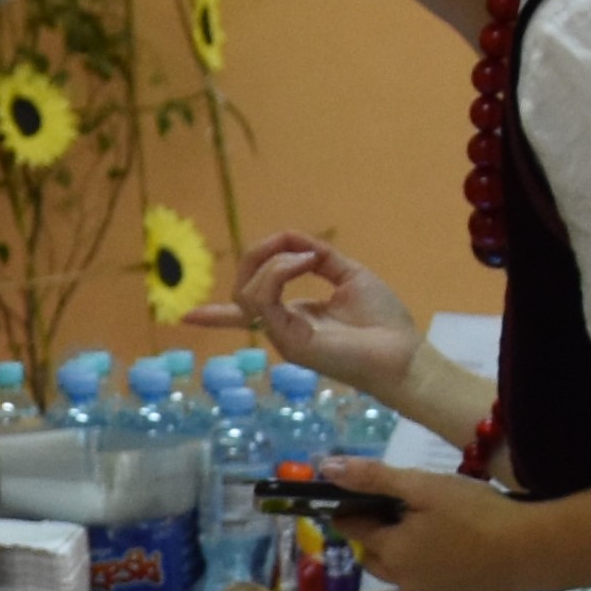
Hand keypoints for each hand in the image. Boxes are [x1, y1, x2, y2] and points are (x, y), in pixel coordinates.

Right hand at [192, 231, 424, 399]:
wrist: (403, 353)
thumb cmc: (383, 321)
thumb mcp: (349, 275)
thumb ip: (320, 256)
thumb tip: (291, 237)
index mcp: (293, 316)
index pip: (246, 314)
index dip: (215, 315)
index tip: (187, 317)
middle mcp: (282, 327)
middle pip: (242, 291)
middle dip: (256, 256)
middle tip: (287, 242)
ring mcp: (282, 336)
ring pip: (248, 293)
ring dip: (272, 263)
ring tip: (307, 258)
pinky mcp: (290, 341)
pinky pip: (264, 300)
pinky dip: (278, 273)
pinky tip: (305, 264)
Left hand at [336, 462, 541, 590]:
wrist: (535, 551)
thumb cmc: (477, 513)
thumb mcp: (423, 486)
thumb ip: (374, 477)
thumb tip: (325, 468)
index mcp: (390, 552)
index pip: (353, 528)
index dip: (352, 507)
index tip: (362, 492)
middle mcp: (403, 579)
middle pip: (373, 554)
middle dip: (375, 532)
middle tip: (398, 507)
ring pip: (401, 569)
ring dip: (402, 549)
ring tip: (426, 524)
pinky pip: (428, 578)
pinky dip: (429, 562)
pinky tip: (453, 544)